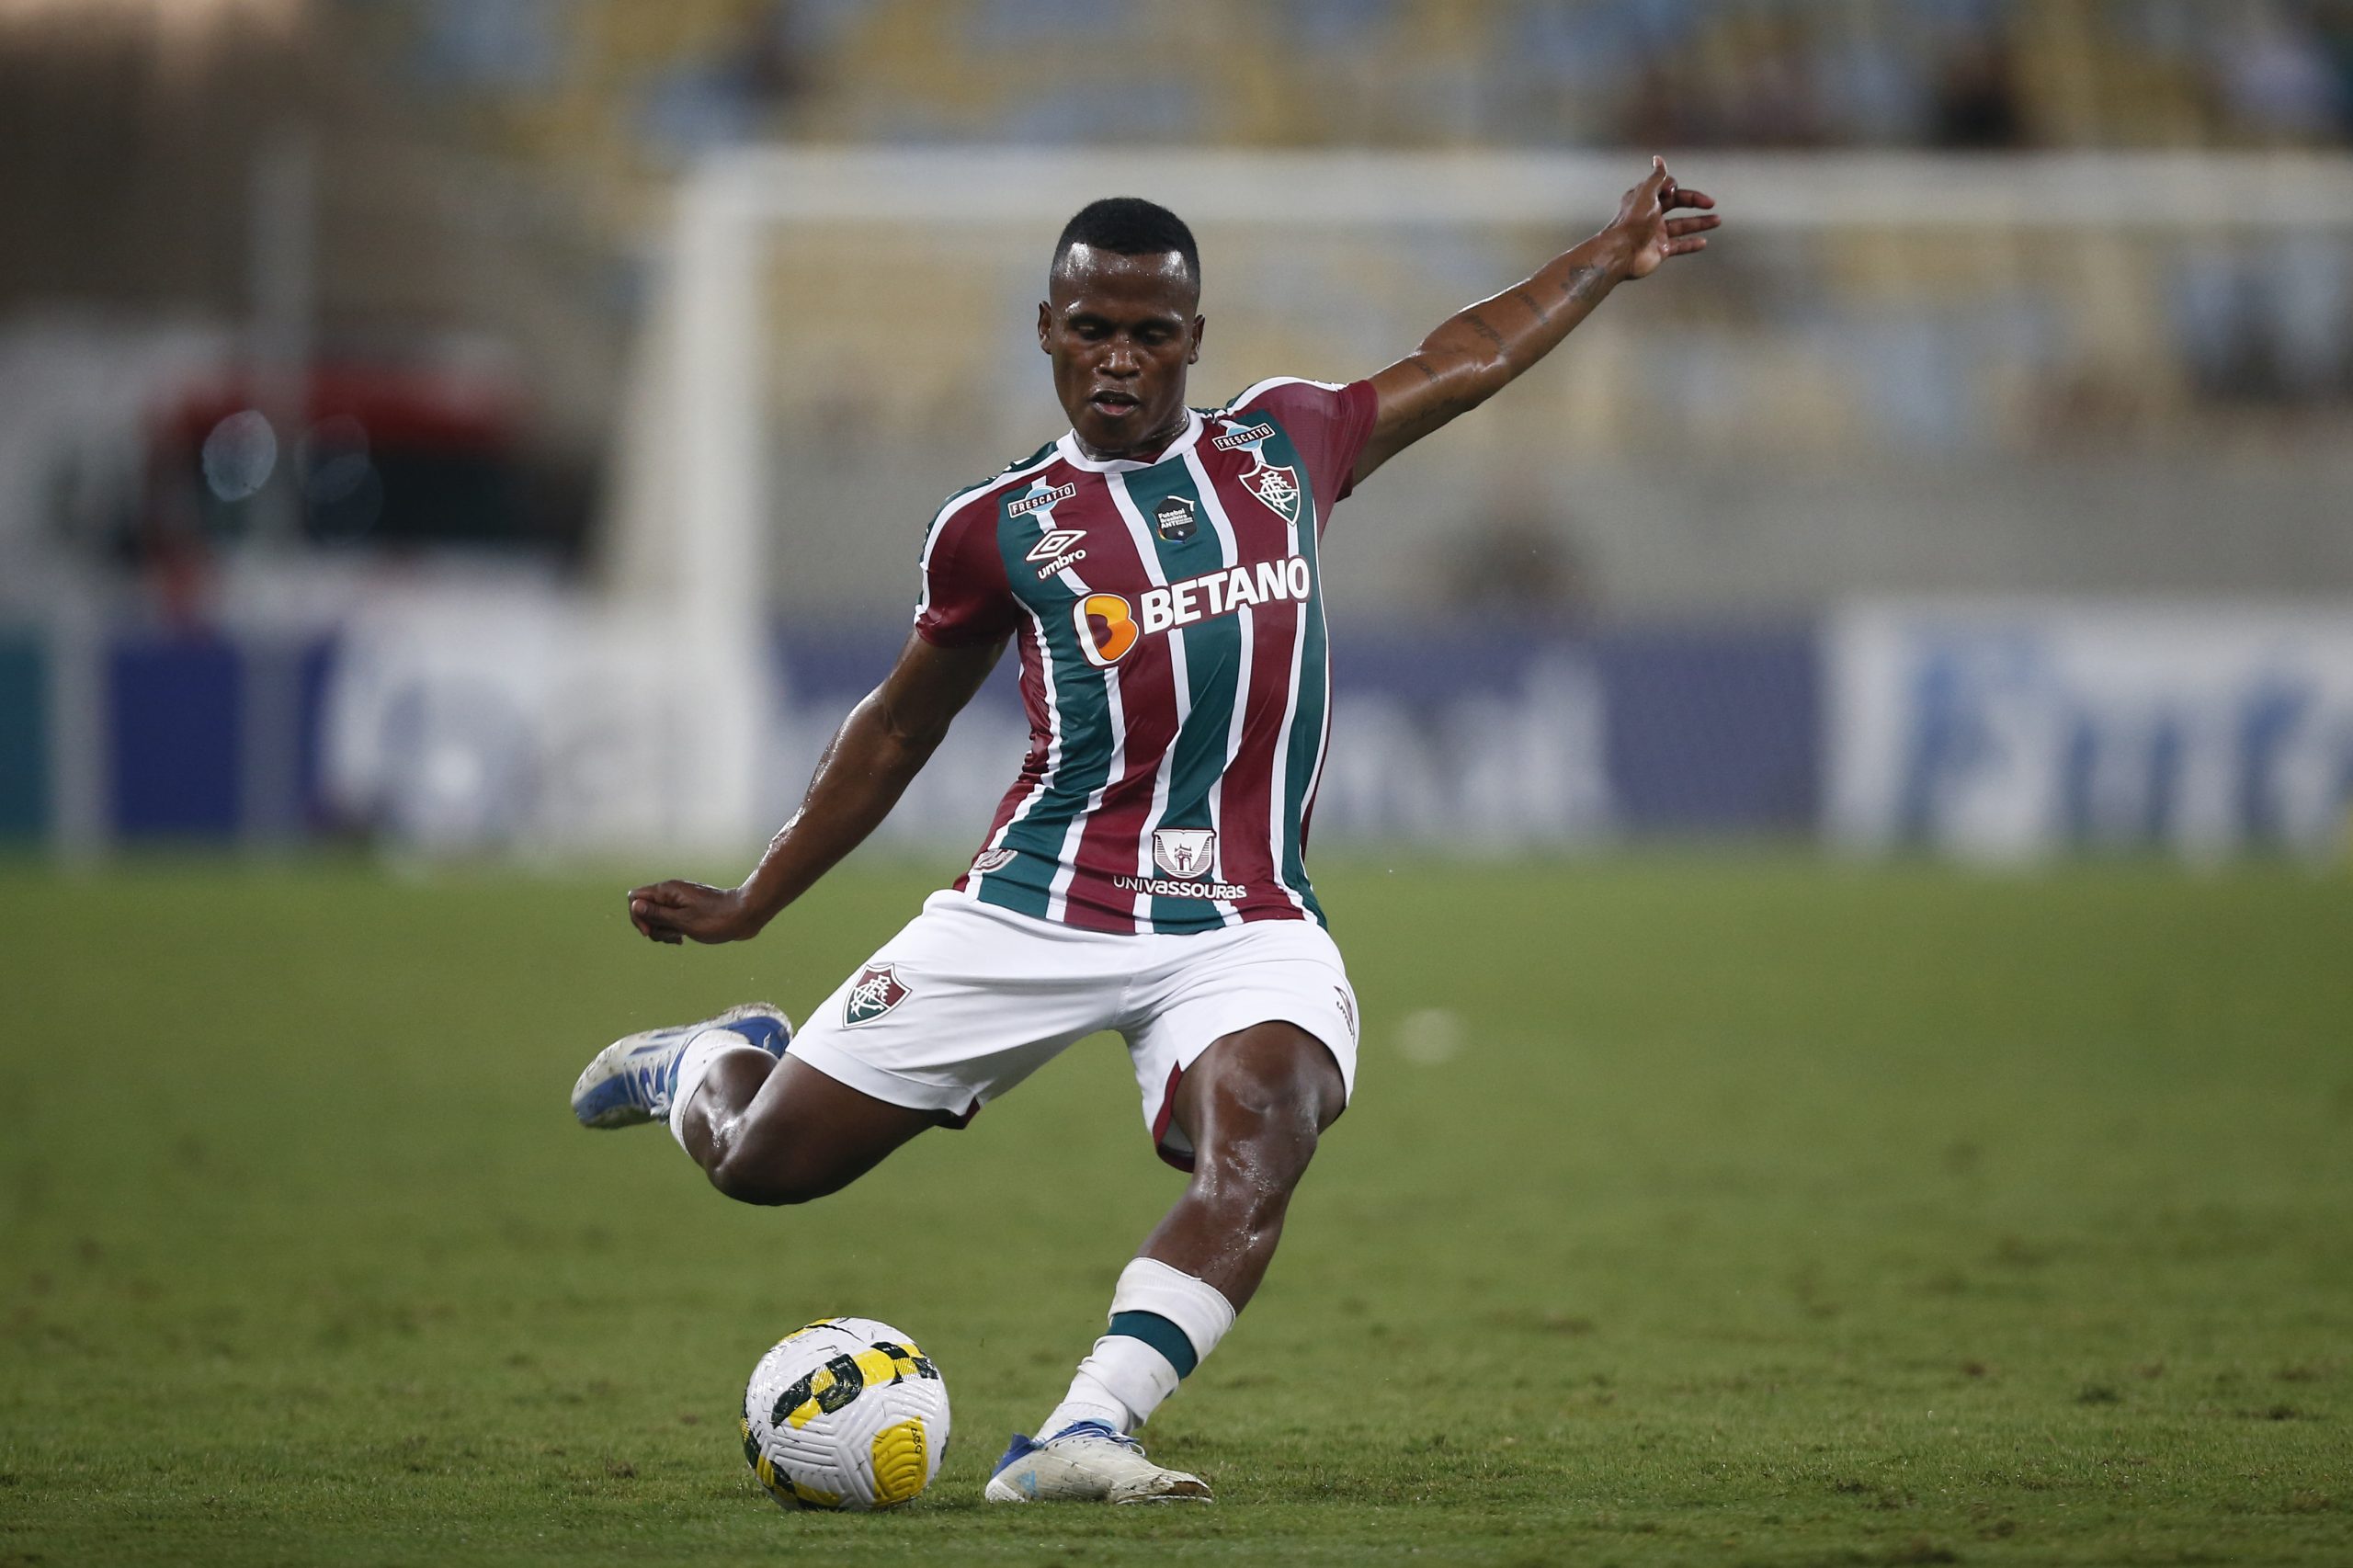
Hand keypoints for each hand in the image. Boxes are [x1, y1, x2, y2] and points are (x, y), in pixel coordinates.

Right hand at [627, 879, 758, 944]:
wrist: (745, 915)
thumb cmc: (717, 919)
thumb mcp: (684, 921)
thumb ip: (658, 914)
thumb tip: (634, 905)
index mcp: (668, 891)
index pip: (635, 897)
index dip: (637, 916)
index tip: (650, 931)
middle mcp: (671, 893)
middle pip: (645, 909)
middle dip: (651, 927)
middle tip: (671, 936)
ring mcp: (680, 901)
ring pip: (657, 917)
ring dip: (662, 931)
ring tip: (679, 938)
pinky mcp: (688, 909)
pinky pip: (670, 920)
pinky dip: (672, 930)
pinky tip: (682, 939)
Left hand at [1610, 156, 1718, 279]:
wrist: (1621, 252)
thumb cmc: (1632, 221)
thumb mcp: (1646, 193)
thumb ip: (1656, 177)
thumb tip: (1658, 159)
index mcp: (1645, 199)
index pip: (1666, 188)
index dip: (1674, 186)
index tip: (1673, 190)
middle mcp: (1651, 215)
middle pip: (1677, 204)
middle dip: (1694, 202)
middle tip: (1710, 202)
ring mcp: (1656, 233)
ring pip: (1682, 225)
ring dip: (1700, 222)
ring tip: (1717, 220)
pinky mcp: (1660, 250)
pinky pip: (1680, 245)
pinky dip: (1692, 244)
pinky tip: (1704, 241)